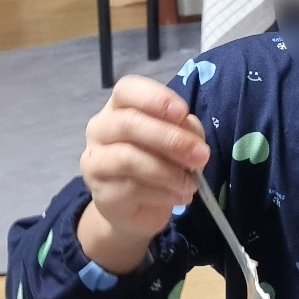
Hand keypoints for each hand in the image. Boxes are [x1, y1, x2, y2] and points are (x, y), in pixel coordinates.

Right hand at [78, 76, 209, 272]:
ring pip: (128, 158)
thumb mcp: (178, 140)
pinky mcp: (102, 193)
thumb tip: (191, 136)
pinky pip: (133, 189)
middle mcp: (101, 129)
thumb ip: (184, 130)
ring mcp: (96, 162)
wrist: (138, 208)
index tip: (183, 112)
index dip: (155, 98)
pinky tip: (182, 196)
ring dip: (168, 171)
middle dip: (170, 138)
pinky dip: (165, 193)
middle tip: (201, 155)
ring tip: (192, 183)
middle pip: (128, 123)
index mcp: (120, 107)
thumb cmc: (158, 163)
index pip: (127, 90)